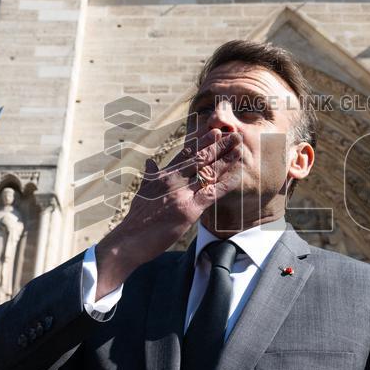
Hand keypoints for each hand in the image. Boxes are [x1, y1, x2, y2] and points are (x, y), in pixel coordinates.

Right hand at [94, 131, 241, 296]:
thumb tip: (150, 161)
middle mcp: (173, 180)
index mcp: (163, 174)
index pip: (186, 153)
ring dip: (225, 160)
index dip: (202, 141)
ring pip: (208, 173)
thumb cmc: (137, 217)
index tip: (214, 130)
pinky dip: (225, 184)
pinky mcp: (188, 210)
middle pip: (200, 158)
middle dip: (218, 145)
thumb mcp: (142, 190)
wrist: (131, 239)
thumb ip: (150, 174)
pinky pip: (211, 194)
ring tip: (239, 149)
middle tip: (233, 134)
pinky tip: (236, 176)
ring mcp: (181, 194)